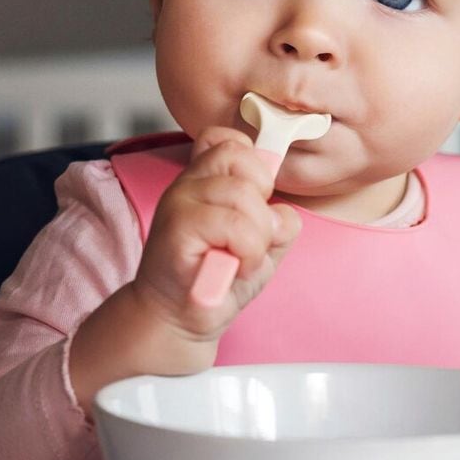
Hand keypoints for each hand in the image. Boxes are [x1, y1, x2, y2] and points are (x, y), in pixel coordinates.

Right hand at [132, 126, 301, 344]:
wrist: (180, 319)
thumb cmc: (220, 279)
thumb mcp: (262, 244)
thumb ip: (278, 220)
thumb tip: (282, 211)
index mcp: (205, 179)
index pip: (231, 140)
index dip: (255, 166)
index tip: (256, 203)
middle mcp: (188, 183)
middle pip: (246, 162)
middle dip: (263, 207)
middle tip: (251, 240)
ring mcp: (179, 202)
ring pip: (244, 195)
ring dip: (257, 237)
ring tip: (241, 259)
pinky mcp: (177, 228)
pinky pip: (235, 225)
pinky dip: (248, 252)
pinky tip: (233, 268)